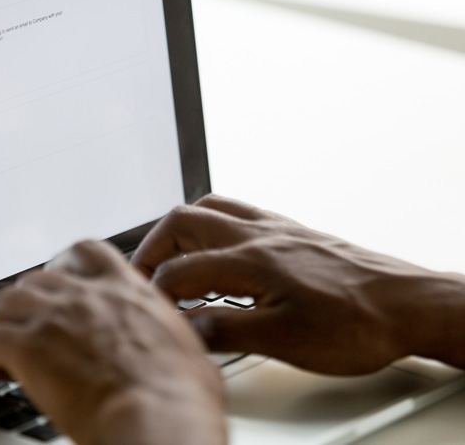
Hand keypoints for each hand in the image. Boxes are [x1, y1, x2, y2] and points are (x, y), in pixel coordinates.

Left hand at [0, 240, 226, 444]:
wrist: (157, 418)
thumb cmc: (180, 396)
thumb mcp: (188, 351)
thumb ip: (169, 339)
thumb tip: (178, 354)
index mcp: (125, 291)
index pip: (88, 253)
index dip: (67, 265)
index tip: (60, 281)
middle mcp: (86, 295)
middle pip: (38, 278)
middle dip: (29, 300)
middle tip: (27, 323)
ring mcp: (53, 317)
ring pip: (6, 302)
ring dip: (0, 322)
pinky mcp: (26, 348)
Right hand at [132, 194, 464, 373]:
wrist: (407, 302)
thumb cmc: (357, 322)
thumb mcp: (286, 341)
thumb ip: (227, 330)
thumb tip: (186, 327)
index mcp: (251, 261)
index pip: (180, 270)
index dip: (155, 294)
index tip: (150, 313)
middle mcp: (258, 235)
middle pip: (182, 222)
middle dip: (153, 249)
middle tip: (145, 278)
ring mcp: (274, 228)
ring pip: (208, 208)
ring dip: (179, 231)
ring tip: (172, 259)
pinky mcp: (289, 230)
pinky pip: (236, 211)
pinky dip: (211, 224)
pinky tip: (217, 248)